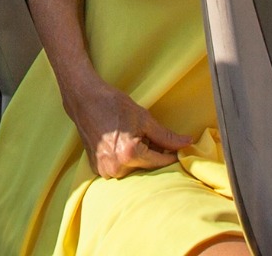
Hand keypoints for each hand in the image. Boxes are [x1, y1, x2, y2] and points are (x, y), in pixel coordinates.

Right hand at [60, 75, 189, 180]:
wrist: (84, 99)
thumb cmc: (113, 105)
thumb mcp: (143, 118)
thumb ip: (166, 136)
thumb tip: (187, 143)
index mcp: (129, 154)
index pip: (160, 162)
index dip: (172, 154)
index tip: (180, 150)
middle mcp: (116, 167)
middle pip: (146, 167)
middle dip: (152, 154)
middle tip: (148, 136)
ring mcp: (104, 170)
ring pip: (133, 169)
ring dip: (138, 157)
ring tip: (131, 137)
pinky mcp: (96, 169)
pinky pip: (119, 168)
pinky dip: (124, 159)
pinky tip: (120, 143)